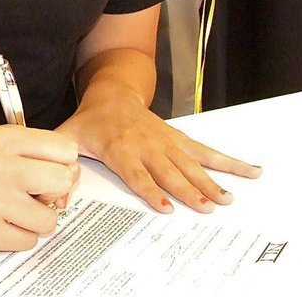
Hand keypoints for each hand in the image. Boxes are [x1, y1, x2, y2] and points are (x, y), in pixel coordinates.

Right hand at [0, 125, 78, 250]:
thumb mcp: (4, 141)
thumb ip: (40, 151)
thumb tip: (73, 175)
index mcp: (6, 139)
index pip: (65, 149)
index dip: (64, 162)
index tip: (52, 167)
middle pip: (63, 181)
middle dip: (56, 191)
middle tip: (39, 192)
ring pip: (49, 219)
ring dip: (38, 218)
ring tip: (19, 209)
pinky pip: (28, 242)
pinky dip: (22, 235)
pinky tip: (5, 221)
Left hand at [58, 86, 260, 214]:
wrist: (113, 93)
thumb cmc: (91, 121)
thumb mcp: (69, 136)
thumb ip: (59, 160)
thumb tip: (51, 189)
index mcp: (120, 148)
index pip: (136, 173)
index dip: (150, 190)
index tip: (165, 207)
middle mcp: (146, 145)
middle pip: (170, 171)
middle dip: (188, 190)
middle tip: (207, 207)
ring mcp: (166, 142)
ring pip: (191, 163)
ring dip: (211, 181)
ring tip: (228, 199)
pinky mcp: (179, 139)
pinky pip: (206, 151)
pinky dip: (229, 162)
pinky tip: (250, 171)